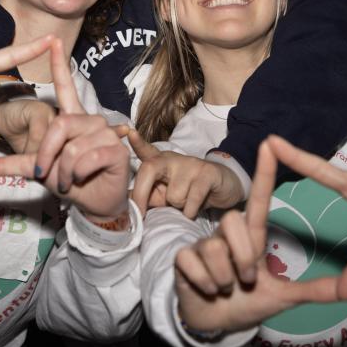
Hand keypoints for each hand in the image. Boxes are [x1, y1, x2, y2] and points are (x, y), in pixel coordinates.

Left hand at [0, 40, 130, 220]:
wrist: (95, 203)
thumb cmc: (70, 181)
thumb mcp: (38, 170)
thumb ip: (14, 164)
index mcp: (72, 119)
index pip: (65, 87)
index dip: (59, 65)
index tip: (54, 41)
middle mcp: (90, 120)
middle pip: (59, 125)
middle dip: (46, 154)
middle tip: (47, 174)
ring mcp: (105, 133)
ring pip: (71, 147)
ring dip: (64, 171)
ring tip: (71, 179)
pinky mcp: (116, 149)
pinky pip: (85, 159)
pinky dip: (77, 175)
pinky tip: (84, 179)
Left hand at [127, 130, 244, 218]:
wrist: (224, 188)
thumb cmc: (189, 192)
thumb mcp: (163, 195)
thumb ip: (145, 195)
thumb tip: (121, 203)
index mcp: (160, 161)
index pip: (146, 150)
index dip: (137, 143)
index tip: (129, 133)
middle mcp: (172, 158)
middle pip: (149, 169)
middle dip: (141, 194)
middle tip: (140, 213)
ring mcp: (190, 164)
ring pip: (173, 195)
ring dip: (178, 207)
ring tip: (186, 203)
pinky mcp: (207, 173)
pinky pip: (191, 200)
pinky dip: (190, 211)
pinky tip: (194, 209)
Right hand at [175, 140, 339, 334]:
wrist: (215, 324)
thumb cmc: (248, 302)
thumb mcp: (283, 297)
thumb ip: (315, 291)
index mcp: (251, 238)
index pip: (258, 200)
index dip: (263, 174)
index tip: (269, 145)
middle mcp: (226, 235)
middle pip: (234, 222)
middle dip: (242, 259)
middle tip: (245, 281)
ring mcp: (203, 245)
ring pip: (214, 248)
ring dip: (224, 278)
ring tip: (224, 288)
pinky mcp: (182, 258)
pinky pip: (193, 264)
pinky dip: (204, 284)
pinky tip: (206, 289)